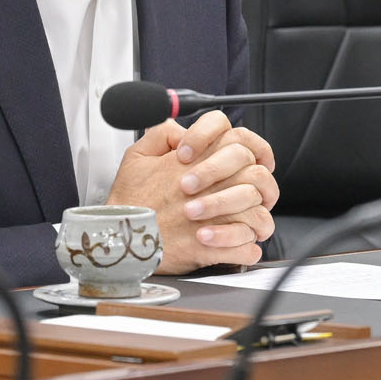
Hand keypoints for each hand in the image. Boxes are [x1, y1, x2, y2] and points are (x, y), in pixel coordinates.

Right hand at [107, 112, 279, 273]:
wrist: (118, 239)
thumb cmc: (129, 202)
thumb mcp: (137, 155)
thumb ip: (162, 134)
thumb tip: (182, 130)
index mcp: (196, 164)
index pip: (239, 140)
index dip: (251, 146)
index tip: (250, 159)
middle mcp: (209, 188)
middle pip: (257, 177)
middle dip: (262, 186)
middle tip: (255, 193)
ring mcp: (213, 219)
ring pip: (258, 215)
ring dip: (258, 219)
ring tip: (250, 222)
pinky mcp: (211, 249)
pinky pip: (247, 248)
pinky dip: (247, 248)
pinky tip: (240, 246)